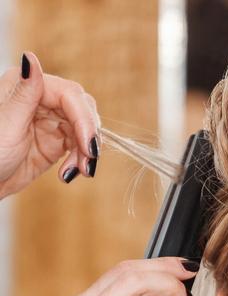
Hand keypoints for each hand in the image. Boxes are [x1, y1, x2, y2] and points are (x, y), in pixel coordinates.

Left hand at [0, 51, 99, 198]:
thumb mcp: (6, 124)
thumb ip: (24, 93)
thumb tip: (31, 57)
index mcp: (26, 86)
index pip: (70, 95)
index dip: (84, 119)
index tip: (88, 146)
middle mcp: (41, 99)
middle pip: (82, 110)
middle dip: (89, 136)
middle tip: (89, 161)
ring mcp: (50, 120)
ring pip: (84, 130)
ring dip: (86, 153)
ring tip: (80, 172)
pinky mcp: (56, 141)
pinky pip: (79, 146)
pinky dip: (79, 160)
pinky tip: (67, 174)